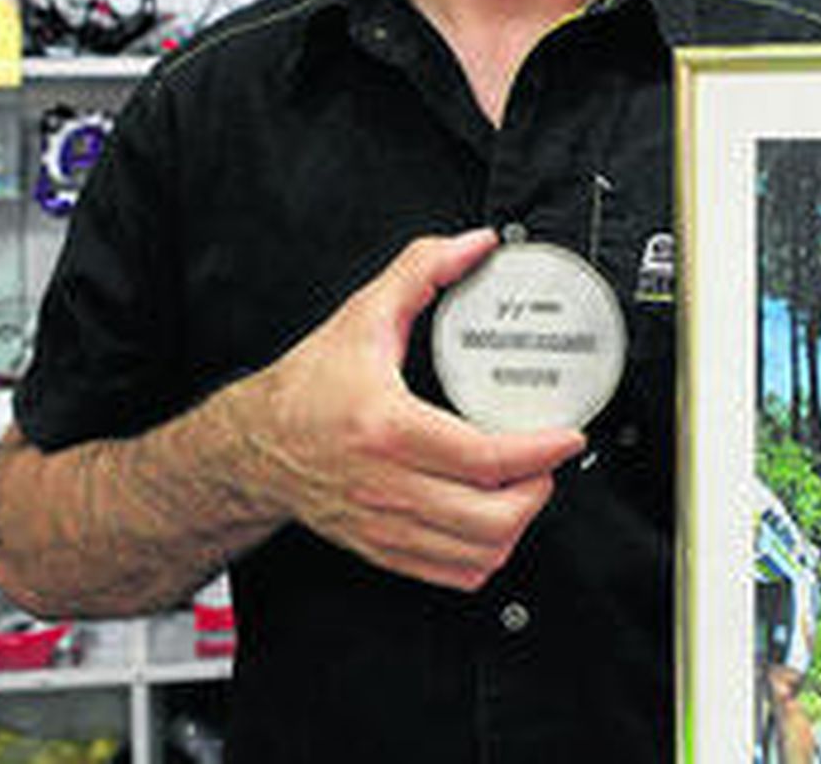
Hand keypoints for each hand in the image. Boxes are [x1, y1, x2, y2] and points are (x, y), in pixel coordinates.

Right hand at [233, 229, 585, 590]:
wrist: (254, 445)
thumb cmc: (308, 387)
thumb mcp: (363, 315)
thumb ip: (421, 270)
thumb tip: (473, 245)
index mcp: (388, 428)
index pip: (483, 458)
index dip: (539, 451)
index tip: (566, 436)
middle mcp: (388, 485)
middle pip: (491, 518)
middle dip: (538, 491)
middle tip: (547, 462)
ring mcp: (385, 525)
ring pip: (478, 554)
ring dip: (518, 525)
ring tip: (525, 488)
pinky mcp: (383, 548)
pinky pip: (453, 574)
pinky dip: (486, 556)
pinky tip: (492, 521)